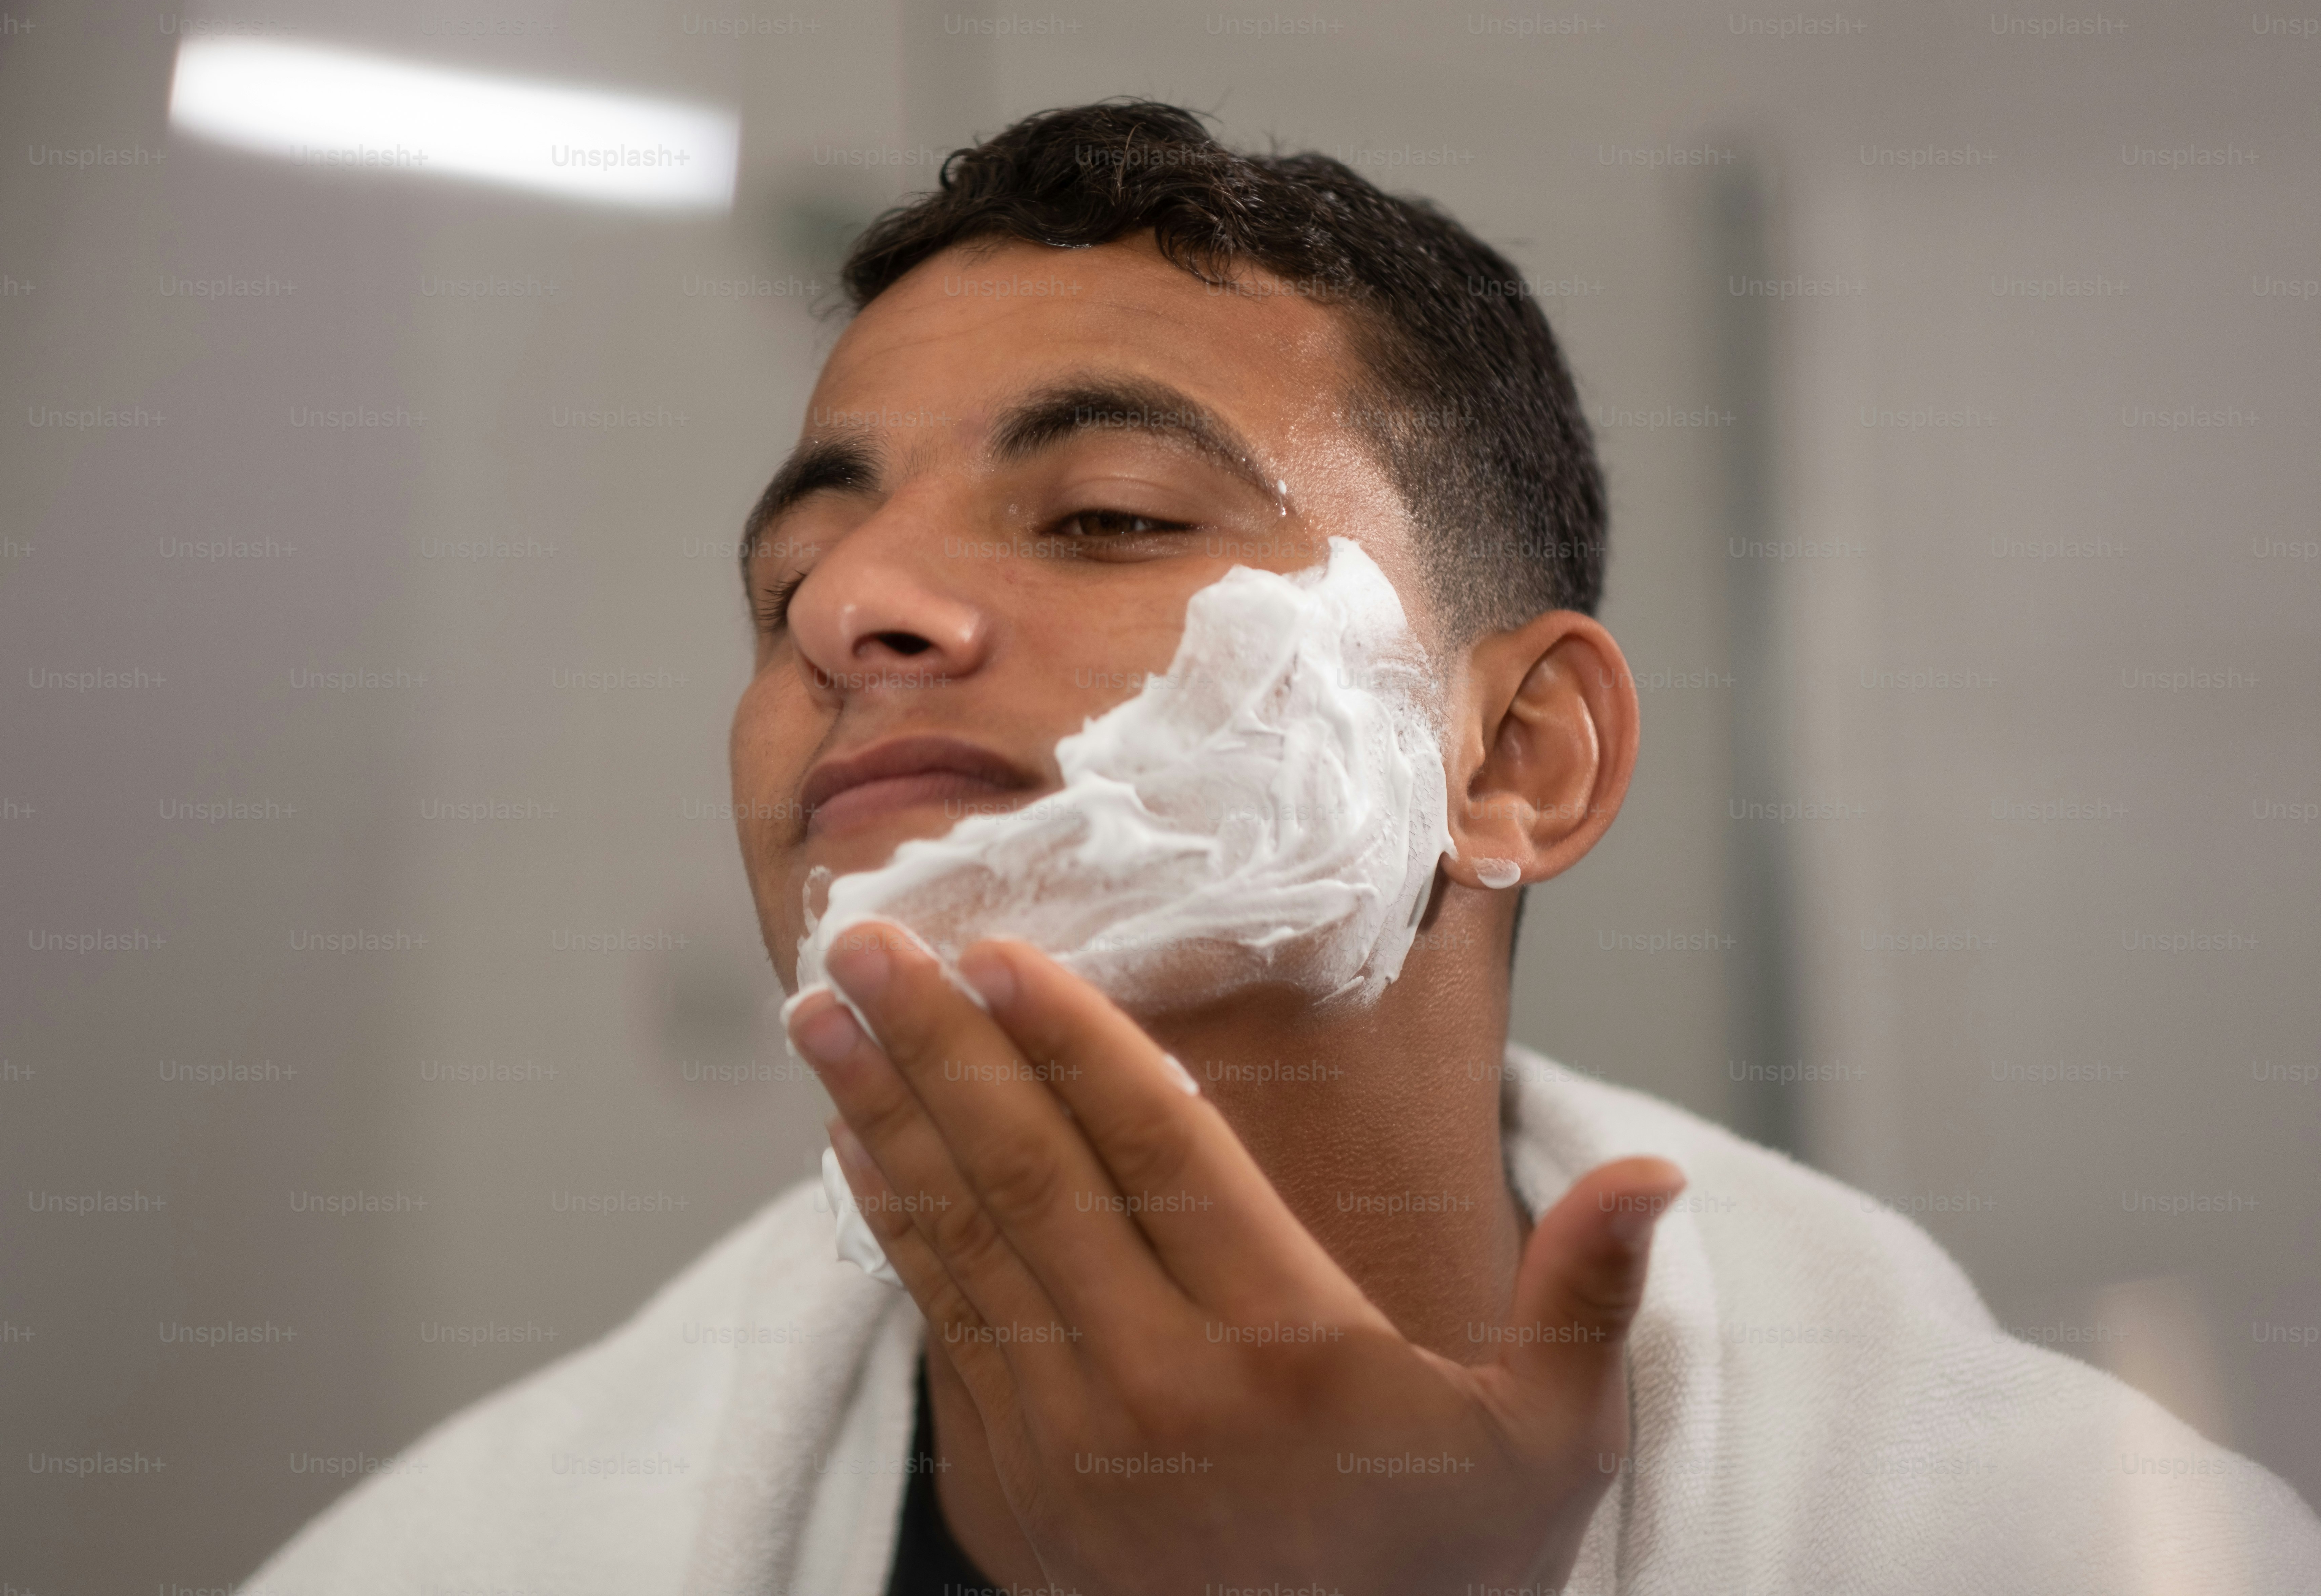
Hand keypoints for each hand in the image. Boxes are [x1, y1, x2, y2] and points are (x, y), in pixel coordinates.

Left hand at [786, 921, 1684, 1595]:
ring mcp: (1060, 1448)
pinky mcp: (1007, 1495)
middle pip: (1024, 1175)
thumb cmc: (1445, 1572)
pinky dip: (890, 1229)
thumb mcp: (1546, 1451)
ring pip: (957, 1241)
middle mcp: (1151, 1388)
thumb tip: (1653, 1178)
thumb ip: (1585, 1305)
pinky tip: (852, 1151)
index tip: (1000, 951)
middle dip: (935, 1044)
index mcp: (1279, 1351)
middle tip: (858, 940)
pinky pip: (938, 1329)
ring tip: (819, 1017)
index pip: (1151, 1153)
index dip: (1071, 1041)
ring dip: (880, 1116)